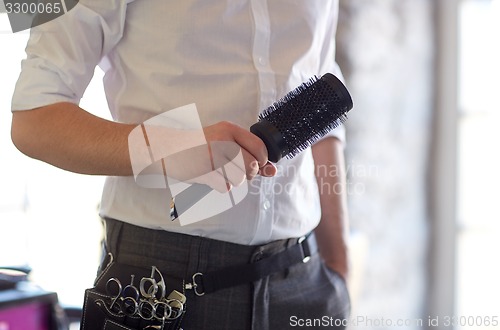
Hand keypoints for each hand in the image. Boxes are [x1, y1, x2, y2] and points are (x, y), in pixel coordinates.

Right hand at [133, 121, 276, 191]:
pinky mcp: (204, 172)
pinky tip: (210, 176)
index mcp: (229, 129)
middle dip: (248, 173)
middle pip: (252, 166)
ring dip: (232, 180)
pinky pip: (225, 187)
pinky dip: (220, 186)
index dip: (262, 160)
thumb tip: (272, 170)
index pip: (260, 147)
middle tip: (233, 169)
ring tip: (218, 171)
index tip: (256, 164)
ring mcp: (213, 156)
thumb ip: (248, 155)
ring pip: (240, 178)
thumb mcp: (223, 142)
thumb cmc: (197, 147)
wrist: (166, 149)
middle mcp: (223, 141)